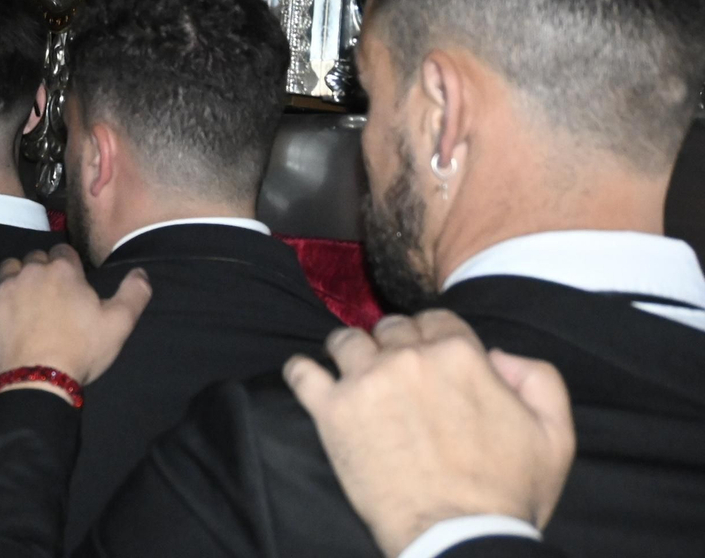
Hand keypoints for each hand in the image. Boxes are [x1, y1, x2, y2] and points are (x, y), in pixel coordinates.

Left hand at [0, 245, 151, 397]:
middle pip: (35, 258)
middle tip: (49, 296)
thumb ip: (133, 294)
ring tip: (23, 300)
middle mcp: (32, 271)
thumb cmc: (81, 350)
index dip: (68, 264)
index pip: (63, 250)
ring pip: (8, 268)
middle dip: (42, 271)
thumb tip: (141, 272)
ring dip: (16, 278)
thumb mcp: (119, 324)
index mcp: (64, 270)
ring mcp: (5, 287)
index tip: (71, 283)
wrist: (38, 379)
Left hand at [284, 309, 575, 557]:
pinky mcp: (332, 411)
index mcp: (459, 355)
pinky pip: (302, 372)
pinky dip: (302, 372)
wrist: (459, 538)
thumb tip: (497, 355)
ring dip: (350, 353)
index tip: (426, 356)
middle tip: (395, 373)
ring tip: (354, 374)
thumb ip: (539, 378)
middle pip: (390, 328)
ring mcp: (366, 382)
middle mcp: (407, 358)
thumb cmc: (507, 493)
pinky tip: (310, 379)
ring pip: (345, 341)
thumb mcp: (554, 435)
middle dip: (393, 345)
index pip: (435, 320)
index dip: (431, 336)